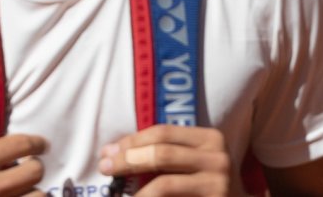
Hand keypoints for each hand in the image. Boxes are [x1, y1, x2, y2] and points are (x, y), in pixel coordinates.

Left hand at [98, 124, 230, 195]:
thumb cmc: (209, 186)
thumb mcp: (197, 162)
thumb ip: (172, 152)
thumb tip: (119, 151)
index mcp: (211, 138)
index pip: (164, 132)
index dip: (132, 140)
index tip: (108, 150)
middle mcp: (218, 157)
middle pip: (161, 153)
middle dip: (127, 159)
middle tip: (104, 167)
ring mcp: (218, 184)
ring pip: (163, 184)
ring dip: (134, 191)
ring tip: (117, 195)